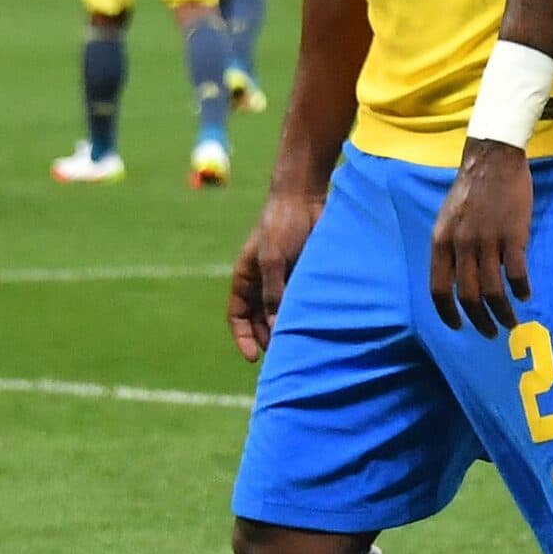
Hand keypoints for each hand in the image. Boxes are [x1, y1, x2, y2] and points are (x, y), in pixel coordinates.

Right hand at [228, 191, 324, 360]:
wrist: (305, 197)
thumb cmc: (282, 225)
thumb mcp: (273, 260)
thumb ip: (273, 292)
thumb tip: (275, 324)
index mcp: (245, 278)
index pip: (237, 316)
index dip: (243, 337)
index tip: (255, 356)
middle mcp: (263, 282)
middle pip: (260, 320)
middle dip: (268, 337)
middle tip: (282, 353)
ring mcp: (284, 279)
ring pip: (281, 312)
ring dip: (287, 327)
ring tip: (299, 343)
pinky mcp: (303, 274)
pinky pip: (301, 300)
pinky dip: (304, 313)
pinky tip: (315, 324)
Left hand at [429, 137, 532, 336]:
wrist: (493, 158)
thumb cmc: (470, 189)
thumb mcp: (447, 218)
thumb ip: (450, 247)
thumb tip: (456, 279)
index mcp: (442, 242)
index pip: (439, 289)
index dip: (448, 313)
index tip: (459, 326)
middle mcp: (462, 245)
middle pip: (469, 296)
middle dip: (479, 320)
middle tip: (490, 332)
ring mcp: (488, 240)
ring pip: (493, 290)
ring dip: (502, 312)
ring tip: (510, 322)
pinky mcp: (514, 235)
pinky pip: (517, 272)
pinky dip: (521, 289)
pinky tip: (525, 294)